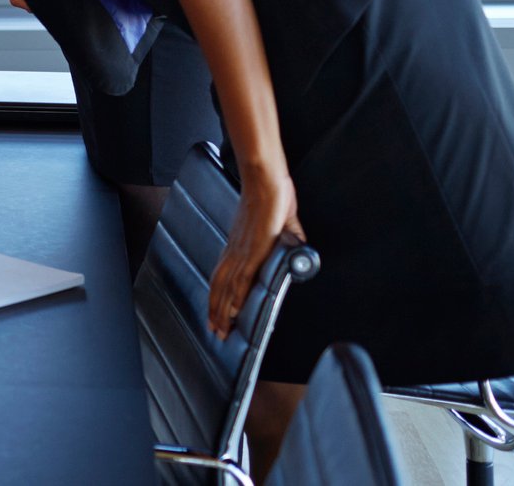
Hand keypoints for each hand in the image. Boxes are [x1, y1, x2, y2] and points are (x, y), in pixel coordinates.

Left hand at [207, 164, 304, 338]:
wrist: (267, 181)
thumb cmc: (273, 197)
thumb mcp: (280, 222)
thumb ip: (287, 236)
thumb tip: (298, 244)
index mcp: (238, 246)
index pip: (224, 276)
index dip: (219, 296)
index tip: (215, 314)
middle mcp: (235, 251)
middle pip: (220, 287)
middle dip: (216, 310)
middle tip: (214, 331)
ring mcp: (242, 252)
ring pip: (227, 288)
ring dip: (223, 310)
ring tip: (221, 329)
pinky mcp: (252, 252)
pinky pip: (242, 279)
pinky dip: (235, 298)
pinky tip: (233, 312)